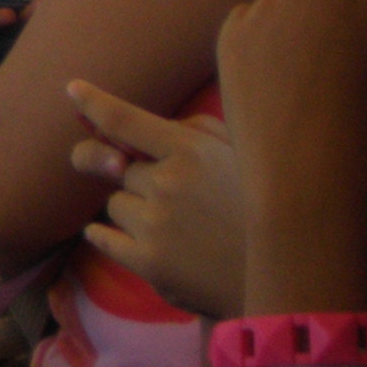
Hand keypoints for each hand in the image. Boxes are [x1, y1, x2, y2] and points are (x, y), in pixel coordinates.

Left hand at [70, 82, 247, 319]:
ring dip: (135, 211)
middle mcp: (168, 183)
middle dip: (139, 179)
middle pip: (119, 168)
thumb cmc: (268, 210)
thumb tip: (143, 131)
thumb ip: (198, 133)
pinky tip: (130, 239)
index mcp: (192, 151)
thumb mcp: (245, 156)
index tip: (73, 90)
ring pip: (114, 204)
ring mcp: (155, 225)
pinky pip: (101, 237)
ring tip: (182, 229)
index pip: (124, 121)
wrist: (294, 277)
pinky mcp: (149, 264)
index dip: (94, 103)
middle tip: (175, 198)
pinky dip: (109, 236)